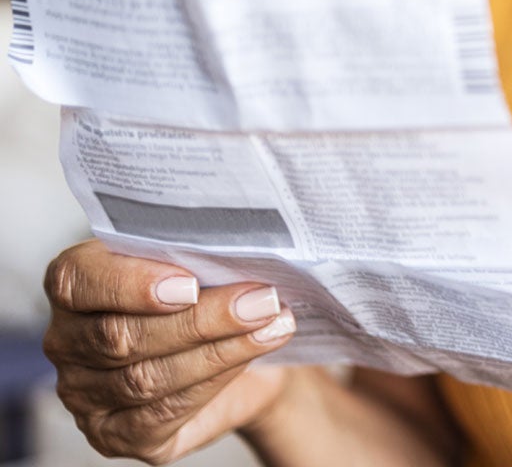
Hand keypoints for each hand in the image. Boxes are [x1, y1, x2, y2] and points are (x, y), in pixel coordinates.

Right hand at [43, 240, 297, 463]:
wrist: (243, 351)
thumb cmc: (211, 293)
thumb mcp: (201, 261)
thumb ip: (198, 254)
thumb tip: (233, 251)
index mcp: (75, 285)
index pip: (78, 280)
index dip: (131, 283)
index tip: (189, 283)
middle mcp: (66, 342)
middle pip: (121, 335)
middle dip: (199, 319)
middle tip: (259, 300)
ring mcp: (84, 394)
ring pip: (146, 378)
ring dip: (219, 350)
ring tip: (271, 323)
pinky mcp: (115, 434)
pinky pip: (162, 413)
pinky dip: (215, 380)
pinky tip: (253, 355)